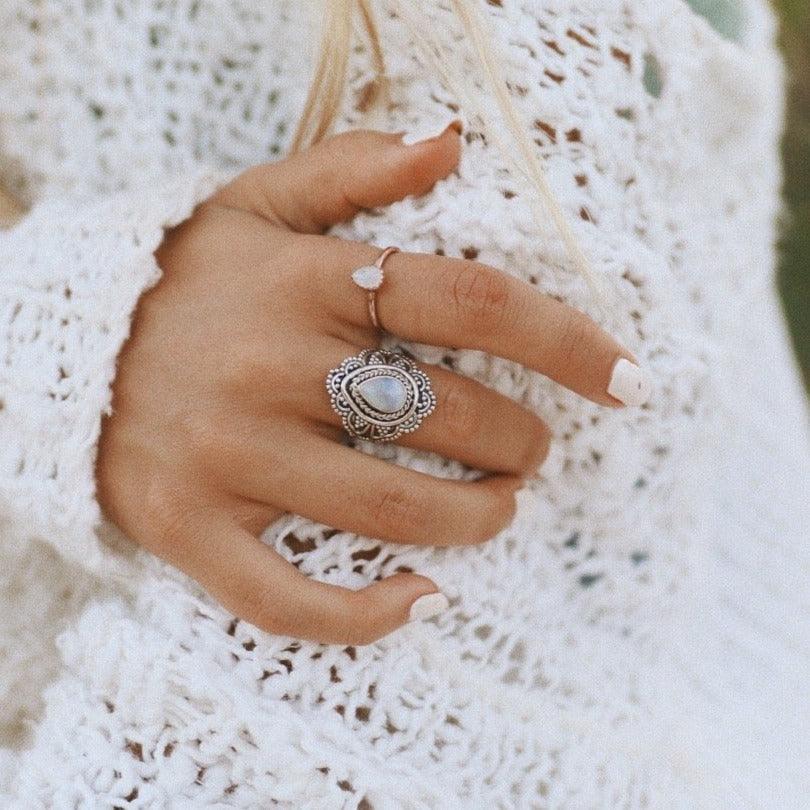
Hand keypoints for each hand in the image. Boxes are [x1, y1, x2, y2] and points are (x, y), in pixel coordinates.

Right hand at [97, 126, 648, 644]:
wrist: (60, 350)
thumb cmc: (182, 280)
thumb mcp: (256, 203)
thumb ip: (354, 171)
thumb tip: (452, 141)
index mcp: (303, 280)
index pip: (470, 302)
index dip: (567, 340)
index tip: (626, 379)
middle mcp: (270, 366)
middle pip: (446, 414)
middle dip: (520, 440)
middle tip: (533, 447)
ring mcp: (227, 455)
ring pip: (389, 508)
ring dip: (475, 517)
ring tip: (499, 507)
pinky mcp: (188, 526)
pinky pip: (286, 598)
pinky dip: (367, 615)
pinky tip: (419, 600)